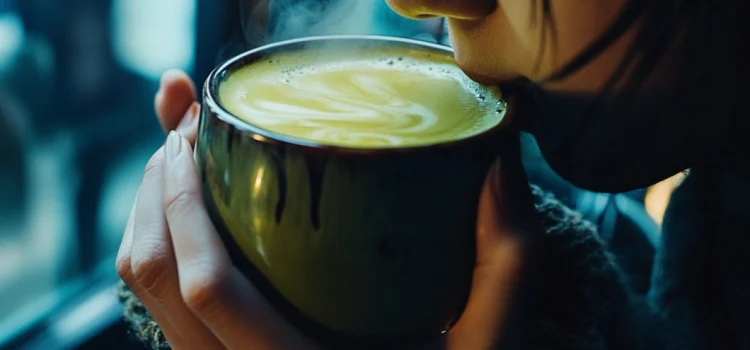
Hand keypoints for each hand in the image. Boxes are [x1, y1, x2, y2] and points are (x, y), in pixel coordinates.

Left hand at [116, 69, 527, 348]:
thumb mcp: (483, 348)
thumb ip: (503, 267)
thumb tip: (498, 165)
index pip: (209, 290)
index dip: (185, 206)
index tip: (192, 135)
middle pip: (151, 279)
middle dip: (154, 190)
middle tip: (183, 125)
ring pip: (145, 291)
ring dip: (148, 212)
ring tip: (178, 151)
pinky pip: (164, 302)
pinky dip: (162, 242)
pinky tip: (187, 204)